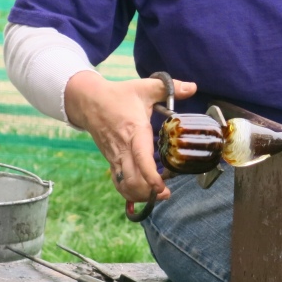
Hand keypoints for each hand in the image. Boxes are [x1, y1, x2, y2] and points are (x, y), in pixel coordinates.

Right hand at [64, 72, 196, 202]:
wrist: (88, 101)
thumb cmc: (118, 95)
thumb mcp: (145, 87)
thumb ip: (170, 88)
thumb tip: (193, 87)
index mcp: (134, 130)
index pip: (140, 157)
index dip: (151, 175)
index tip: (161, 186)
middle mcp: (123, 148)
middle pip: (133, 179)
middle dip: (149, 191)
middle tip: (167, 192)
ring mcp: (115, 157)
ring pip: (125, 184)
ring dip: (141, 194)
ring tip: (158, 194)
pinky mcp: (111, 161)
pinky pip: (119, 183)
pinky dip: (131, 192)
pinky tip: (144, 192)